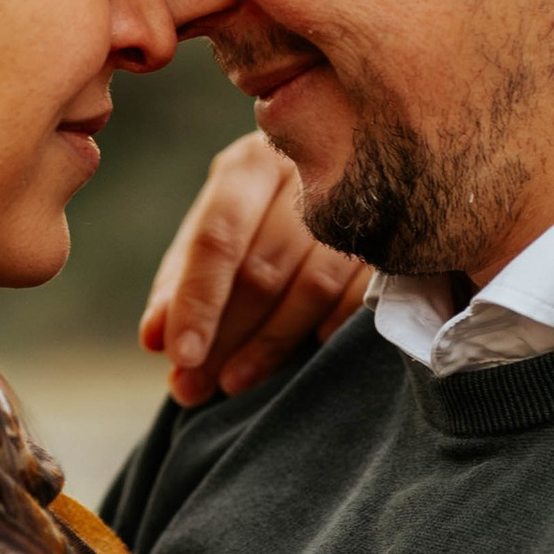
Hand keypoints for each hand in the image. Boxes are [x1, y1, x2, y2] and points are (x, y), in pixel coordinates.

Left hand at [140, 136, 370, 407]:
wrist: (362, 172)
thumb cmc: (271, 210)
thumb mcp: (223, 228)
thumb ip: (185, 279)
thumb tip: (154, 338)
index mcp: (252, 165)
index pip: (217, 239)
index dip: (197, 301)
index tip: (179, 356)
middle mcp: (307, 176)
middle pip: (261, 270)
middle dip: (225, 336)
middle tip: (193, 387)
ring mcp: (360, 207)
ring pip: (310, 289)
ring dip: (270, 345)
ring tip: (234, 382)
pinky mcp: (398, 240)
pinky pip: (358, 298)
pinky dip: (327, 332)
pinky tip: (301, 359)